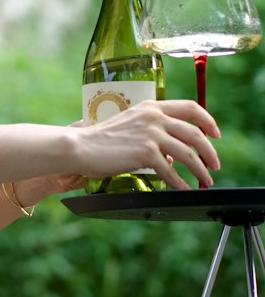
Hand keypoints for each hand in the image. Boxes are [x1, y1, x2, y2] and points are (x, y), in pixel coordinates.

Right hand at [72, 99, 220, 189]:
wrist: (80, 146)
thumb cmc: (100, 139)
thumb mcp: (130, 124)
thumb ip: (151, 130)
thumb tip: (172, 150)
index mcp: (151, 106)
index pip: (190, 107)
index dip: (208, 120)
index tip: (215, 134)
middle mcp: (155, 117)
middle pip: (195, 133)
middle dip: (210, 152)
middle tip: (215, 165)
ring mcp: (151, 134)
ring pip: (189, 153)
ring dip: (201, 170)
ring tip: (206, 180)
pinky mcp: (146, 153)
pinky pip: (171, 171)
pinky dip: (181, 183)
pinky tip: (184, 189)